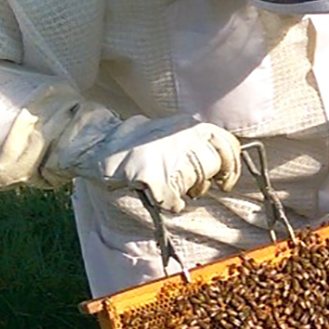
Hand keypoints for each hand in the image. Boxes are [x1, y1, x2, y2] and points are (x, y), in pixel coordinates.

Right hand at [60, 115, 241, 213]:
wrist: (97, 143)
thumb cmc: (137, 142)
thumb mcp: (171, 132)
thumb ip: (196, 142)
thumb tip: (225, 158)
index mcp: (189, 125)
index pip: (228, 144)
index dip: (231, 166)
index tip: (227, 180)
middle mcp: (182, 137)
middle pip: (212, 167)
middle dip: (204, 181)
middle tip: (190, 186)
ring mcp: (167, 156)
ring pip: (195, 184)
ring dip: (183, 191)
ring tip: (167, 185)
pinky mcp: (151, 175)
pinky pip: (173, 201)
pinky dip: (168, 203)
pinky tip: (156, 194)